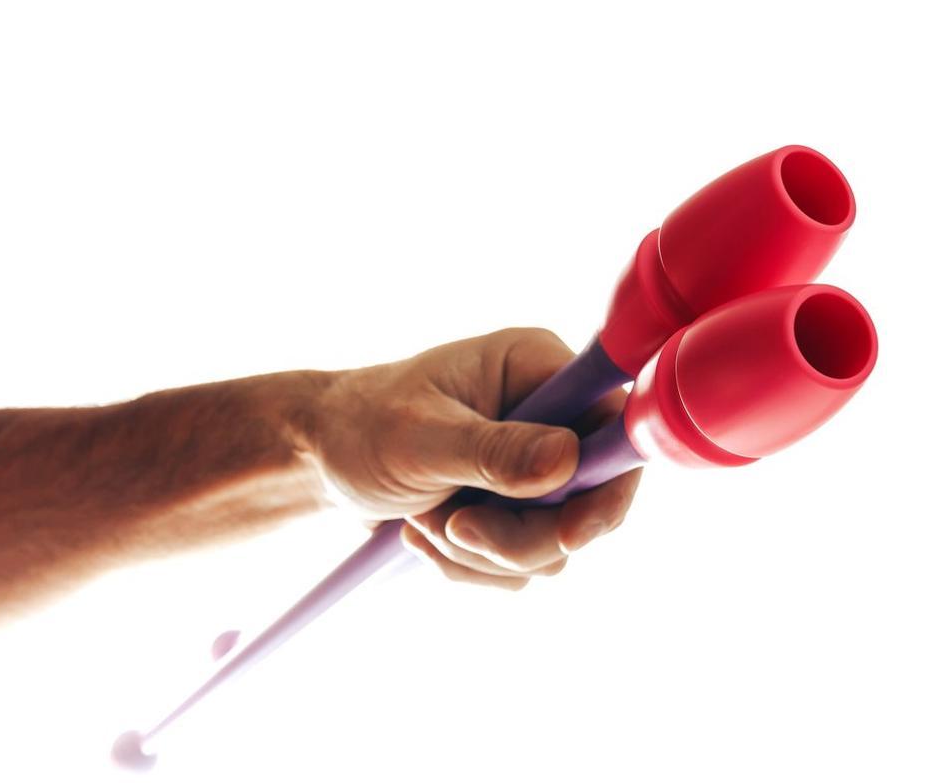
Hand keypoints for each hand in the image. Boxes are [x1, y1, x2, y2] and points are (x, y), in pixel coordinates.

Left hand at [309, 328, 642, 588]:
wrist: (321, 458)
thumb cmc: (362, 425)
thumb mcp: (421, 438)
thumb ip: (493, 452)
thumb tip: (568, 461)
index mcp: (536, 369)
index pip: (614, 426)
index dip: (609, 486)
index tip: (570, 533)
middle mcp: (550, 415)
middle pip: (590, 501)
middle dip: (519, 535)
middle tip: (455, 528)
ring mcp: (535, 466)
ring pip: (553, 544)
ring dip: (482, 552)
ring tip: (424, 523)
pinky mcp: (516, 509)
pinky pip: (521, 563)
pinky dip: (470, 565)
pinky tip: (423, 536)